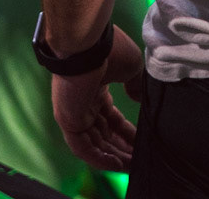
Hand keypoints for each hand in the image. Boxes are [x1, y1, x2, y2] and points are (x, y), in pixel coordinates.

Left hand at [51, 25, 143, 170]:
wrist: (88, 44)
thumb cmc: (110, 50)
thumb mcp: (131, 66)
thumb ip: (135, 85)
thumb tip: (138, 98)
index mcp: (97, 88)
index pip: (111, 117)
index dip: (126, 131)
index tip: (140, 141)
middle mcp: (84, 103)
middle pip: (103, 134)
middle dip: (120, 148)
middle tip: (137, 159)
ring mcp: (74, 113)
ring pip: (94, 143)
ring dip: (113, 156)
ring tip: (132, 165)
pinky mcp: (68, 121)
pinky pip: (83, 147)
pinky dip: (99, 158)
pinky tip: (116, 165)